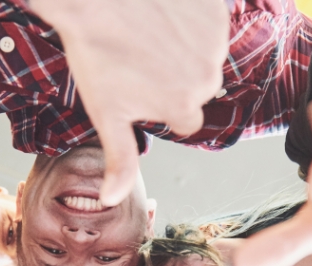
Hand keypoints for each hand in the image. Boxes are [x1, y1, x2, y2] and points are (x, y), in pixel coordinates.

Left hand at [29, 0, 228, 205]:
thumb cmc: (97, 53)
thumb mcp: (106, 115)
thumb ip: (120, 160)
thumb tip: (112, 200)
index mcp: (183, 108)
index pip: (185, 119)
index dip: (163, 106)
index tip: (142, 88)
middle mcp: (206, 77)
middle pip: (197, 87)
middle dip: (174, 78)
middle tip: (140, 58)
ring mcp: (213, 39)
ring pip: (204, 53)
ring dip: (183, 47)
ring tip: (148, 34)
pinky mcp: (214, 7)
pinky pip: (208, 21)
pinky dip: (190, 18)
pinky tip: (161, 12)